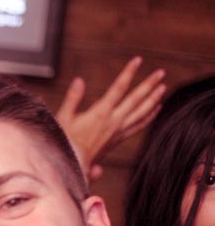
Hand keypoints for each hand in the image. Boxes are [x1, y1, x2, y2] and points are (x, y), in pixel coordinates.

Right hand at [55, 56, 165, 181]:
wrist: (71, 165)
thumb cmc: (64, 141)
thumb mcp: (63, 118)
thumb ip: (72, 98)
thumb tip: (79, 80)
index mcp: (100, 113)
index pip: (118, 88)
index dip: (128, 73)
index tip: (138, 60)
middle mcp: (113, 122)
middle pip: (136, 99)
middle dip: (149, 84)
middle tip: (161, 72)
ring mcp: (118, 131)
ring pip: (141, 113)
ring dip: (153, 99)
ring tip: (162, 87)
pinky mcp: (118, 138)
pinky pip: (138, 125)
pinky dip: (149, 116)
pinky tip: (156, 108)